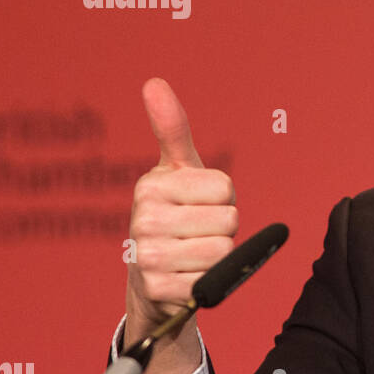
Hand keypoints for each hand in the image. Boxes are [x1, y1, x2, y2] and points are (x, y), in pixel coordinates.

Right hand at [124, 79, 236, 373]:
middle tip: (196, 233)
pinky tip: (187, 278)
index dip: (223, 199)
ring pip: (223, 250)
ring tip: (192, 255)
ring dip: (218, 256)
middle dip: (222, 229)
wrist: (150, 279)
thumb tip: (154, 82)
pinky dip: (208, 282)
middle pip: (229, 220)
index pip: (225, 189)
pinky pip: (212, 281)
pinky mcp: (159, 290)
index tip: (199, 205)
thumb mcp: (176, 171)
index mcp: (151, 186)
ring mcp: (148, 257)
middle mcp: (143, 219)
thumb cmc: (174, 215)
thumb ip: (172, 129)